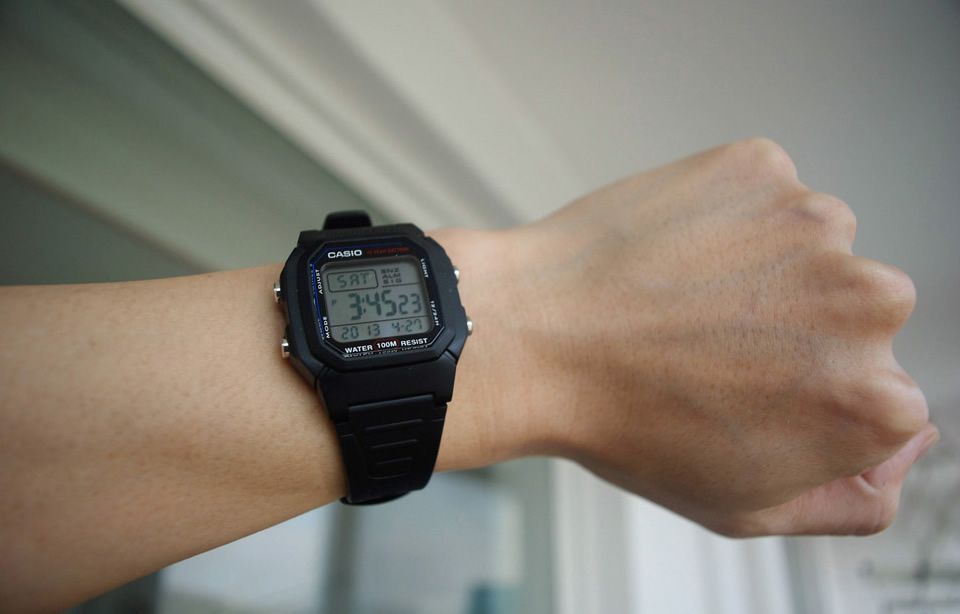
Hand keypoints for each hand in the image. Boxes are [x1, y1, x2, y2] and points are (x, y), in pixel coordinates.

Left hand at [455, 138, 934, 535]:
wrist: (535, 338)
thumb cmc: (627, 426)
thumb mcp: (746, 506)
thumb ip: (852, 498)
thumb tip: (902, 447)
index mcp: (875, 401)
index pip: (880, 397)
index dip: (809, 400)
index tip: (752, 396)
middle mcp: (866, 304)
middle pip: (856, 315)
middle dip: (800, 331)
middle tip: (712, 349)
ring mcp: (813, 225)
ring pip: (812, 248)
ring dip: (764, 269)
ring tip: (683, 303)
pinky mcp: (759, 168)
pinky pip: (763, 197)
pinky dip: (728, 219)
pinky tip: (673, 256)